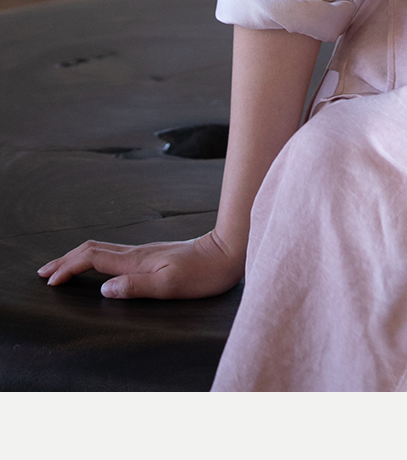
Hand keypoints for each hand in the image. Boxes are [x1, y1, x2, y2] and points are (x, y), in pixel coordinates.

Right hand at [37, 231, 243, 299]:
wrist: (229, 251)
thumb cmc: (205, 273)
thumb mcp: (171, 286)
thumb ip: (137, 287)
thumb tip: (103, 290)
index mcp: (137, 261)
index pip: (92, 259)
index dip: (68, 268)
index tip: (51, 282)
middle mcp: (137, 253)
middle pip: (92, 250)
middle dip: (65, 261)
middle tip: (44, 273)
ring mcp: (146, 252)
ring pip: (102, 250)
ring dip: (78, 258)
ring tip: (62, 268)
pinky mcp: (154, 255)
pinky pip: (115, 253)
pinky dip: (96, 258)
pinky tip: (98, 265)